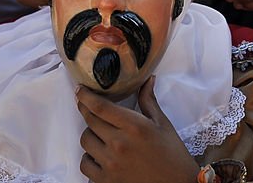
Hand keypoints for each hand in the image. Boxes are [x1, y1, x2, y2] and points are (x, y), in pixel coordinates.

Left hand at [76, 77, 199, 182]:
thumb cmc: (172, 154)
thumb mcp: (162, 124)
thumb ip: (149, 101)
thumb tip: (147, 79)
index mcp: (134, 126)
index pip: (100, 106)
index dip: (86, 96)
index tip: (80, 90)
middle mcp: (119, 143)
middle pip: (90, 121)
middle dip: (87, 111)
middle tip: (90, 108)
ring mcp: (110, 163)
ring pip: (85, 140)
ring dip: (90, 134)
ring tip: (101, 134)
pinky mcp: (106, 180)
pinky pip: (85, 164)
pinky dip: (89, 157)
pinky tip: (99, 154)